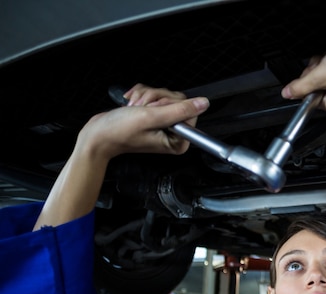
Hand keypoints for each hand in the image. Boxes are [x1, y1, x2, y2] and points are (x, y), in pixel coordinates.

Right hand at [76, 83, 208, 160]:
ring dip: (146, 97)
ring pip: (164, 95)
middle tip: (142, 109)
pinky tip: (133, 106)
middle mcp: (174, 133)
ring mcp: (164, 124)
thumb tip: (203, 104)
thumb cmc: (120, 131)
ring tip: (135, 110)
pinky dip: (141, 96)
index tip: (154, 111)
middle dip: (156, 98)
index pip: (189, 110)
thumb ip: (180, 110)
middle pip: (177, 100)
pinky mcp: (155, 115)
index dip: (170, 104)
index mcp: (178, 140)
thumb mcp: (152, 118)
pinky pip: (154, 95)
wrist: (98, 135)